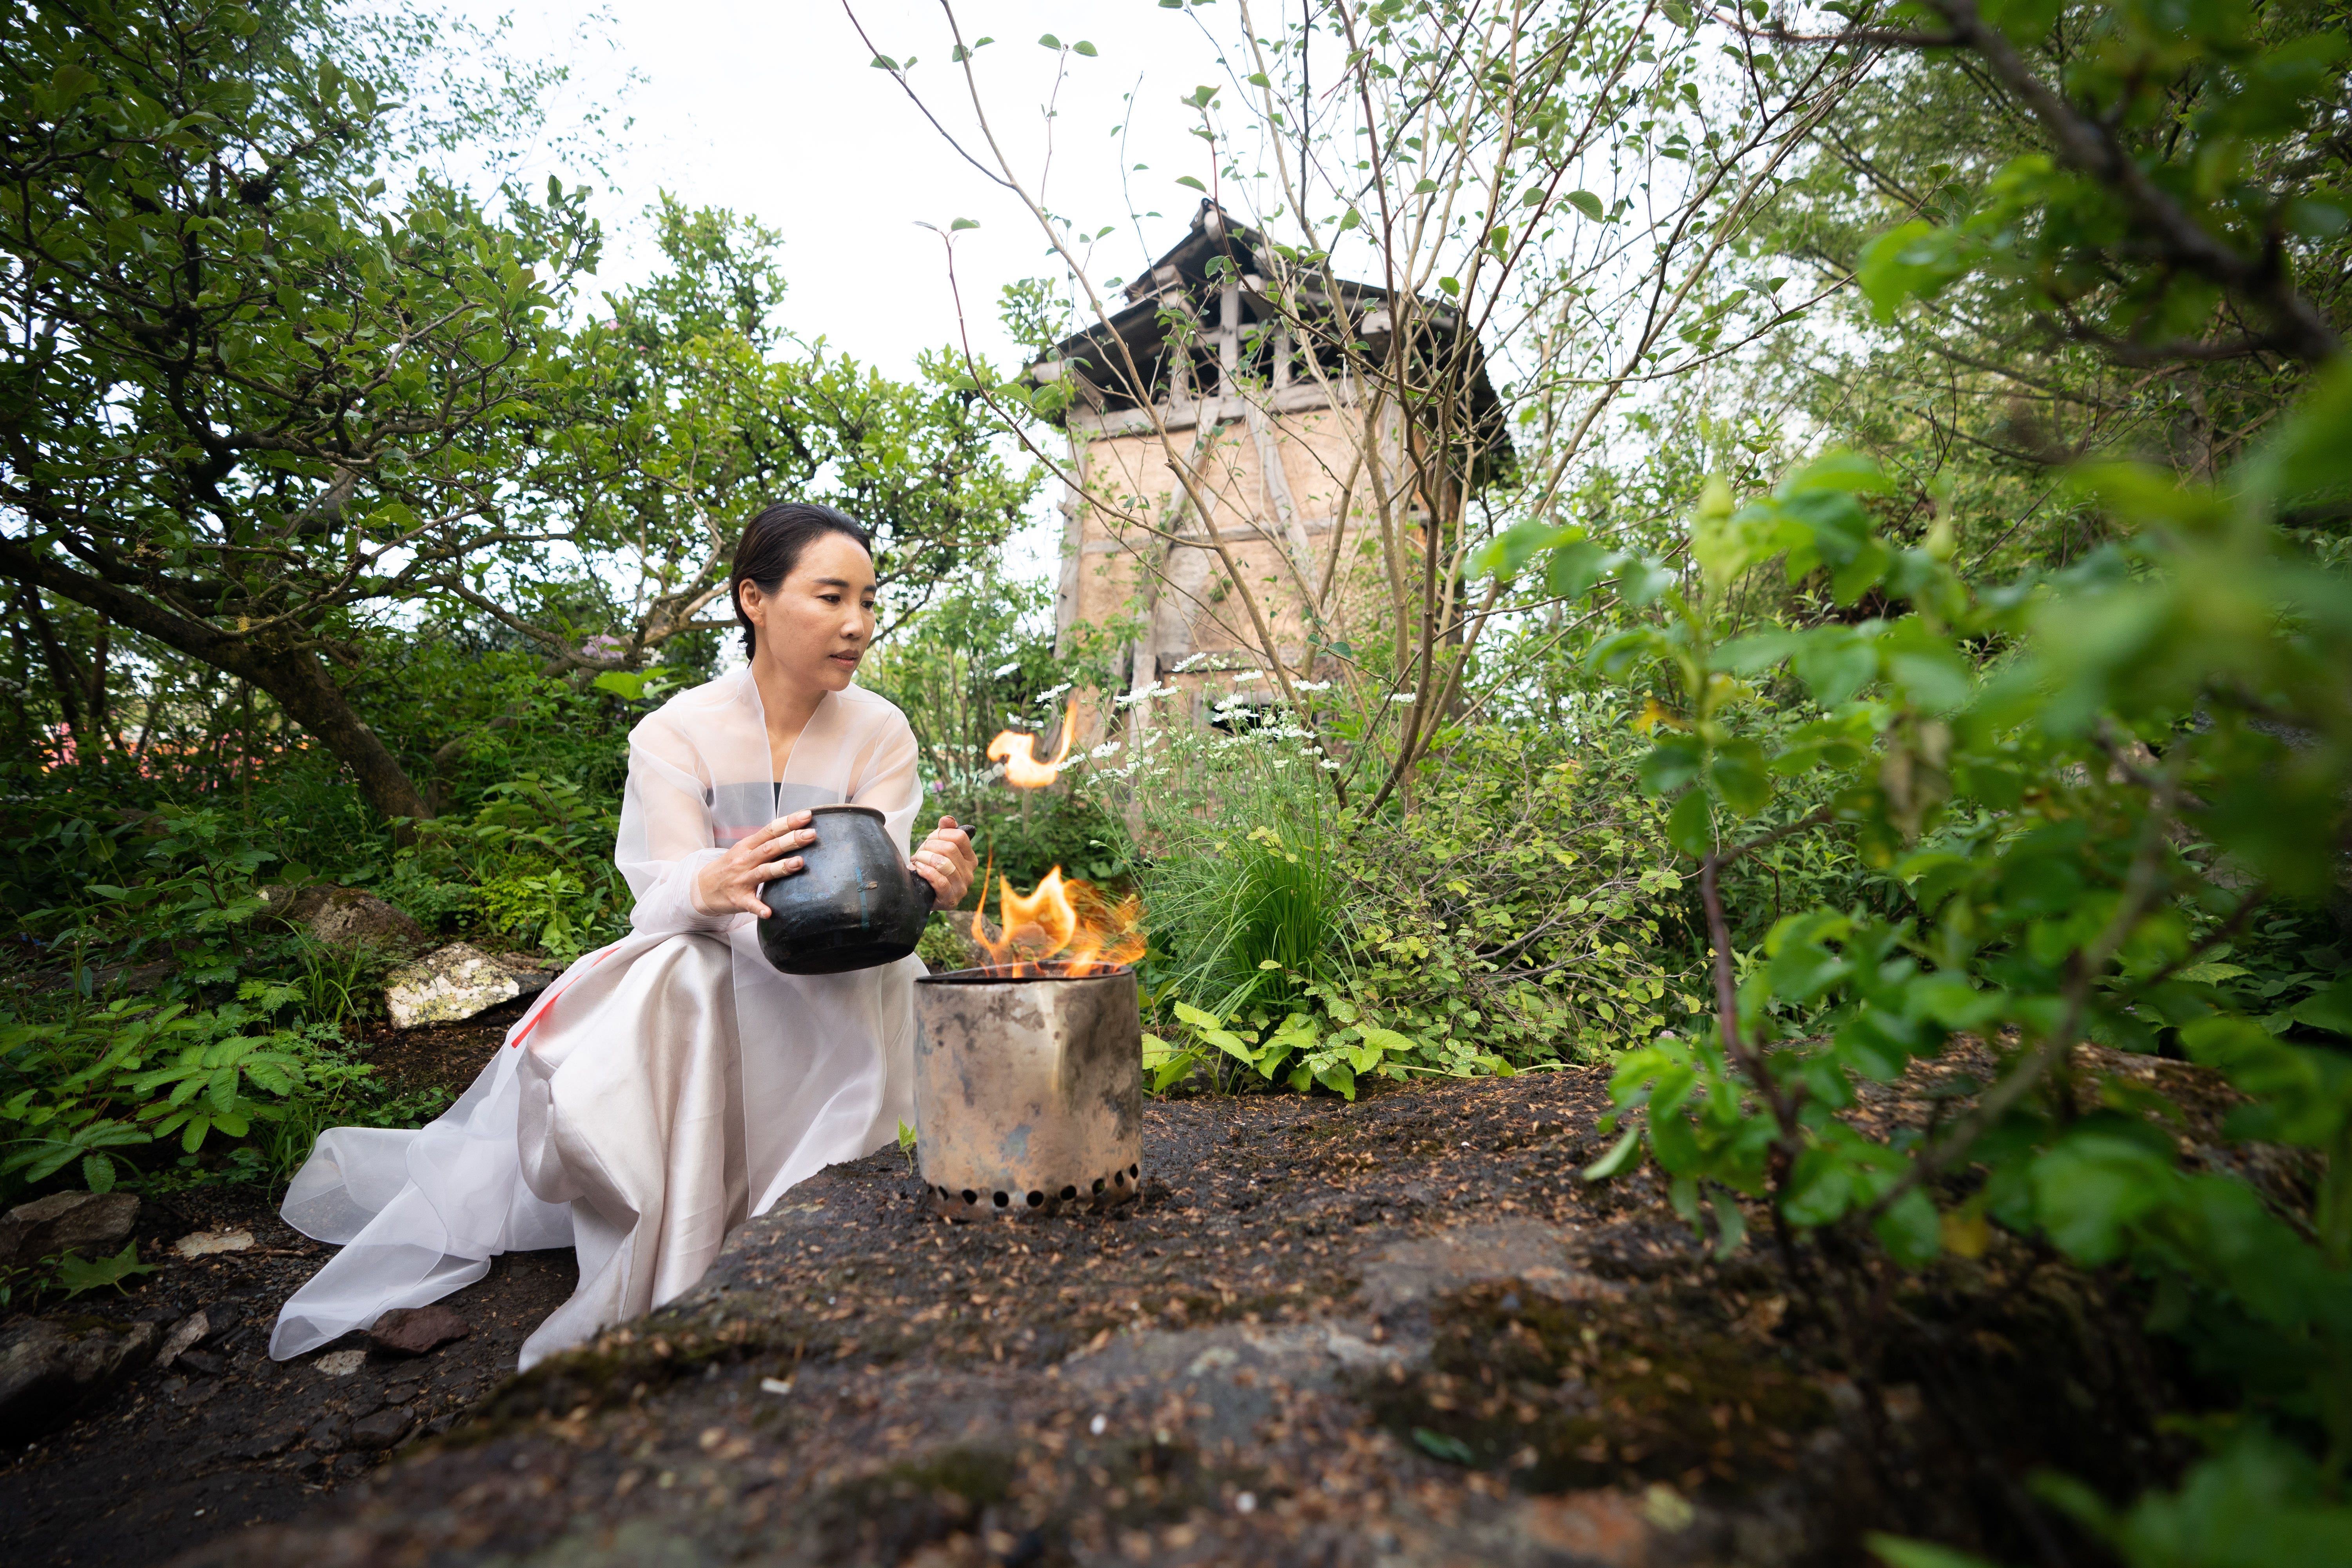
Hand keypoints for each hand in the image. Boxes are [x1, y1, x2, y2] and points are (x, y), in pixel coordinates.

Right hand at [693, 810, 816, 918]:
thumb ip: (766, 842)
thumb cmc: (730, 867)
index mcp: (747, 846)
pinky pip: (750, 904)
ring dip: (781, 867)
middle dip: (790, 841)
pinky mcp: (738, 899)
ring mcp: (741, 880)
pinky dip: (759, 908)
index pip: (769, 830)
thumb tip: (794, 831)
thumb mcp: (744, 850)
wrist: (702, 888)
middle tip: (810, 835)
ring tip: (799, 863)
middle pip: (769, 848)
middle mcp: (744, 860)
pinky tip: (769, 912)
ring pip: (763, 872)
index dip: (788, 823)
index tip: (807, 816)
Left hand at [911, 816, 977, 907]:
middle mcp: (970, 873)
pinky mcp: (951, 900)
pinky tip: (918, 869)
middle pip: (950, 849)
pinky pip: (939, 881)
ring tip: (917, 860)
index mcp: (970, 858)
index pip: (960, 837)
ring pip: (943, 864)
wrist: (921, 891)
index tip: (930, 839)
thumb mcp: (937, 846)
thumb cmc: (930, 866)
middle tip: (921, 851)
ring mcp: (962, 888)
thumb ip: (944, 831)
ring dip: (925, 859)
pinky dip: (925, 872)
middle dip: (930, 847)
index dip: (941, 834)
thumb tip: (947, 820)